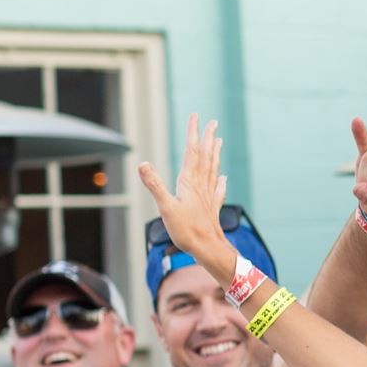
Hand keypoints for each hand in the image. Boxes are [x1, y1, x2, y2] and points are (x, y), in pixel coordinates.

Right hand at [136, 116, 238, 286]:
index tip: (196, 116)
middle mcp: (201, 185)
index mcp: (189, 182)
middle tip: (213, 122)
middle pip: (206, 156)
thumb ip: (154, 185)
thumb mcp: (165, 208)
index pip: (192, 151)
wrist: (209, 250)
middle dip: (208, 138)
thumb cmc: (187, 231)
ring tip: (219, 141)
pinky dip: (220, 181)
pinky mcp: (212, 208)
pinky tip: (224, 178)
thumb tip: (142, 164)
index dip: (193, 133)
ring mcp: (208, 196)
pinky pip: (218, 190)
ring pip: (213, 169)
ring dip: (215, 154)